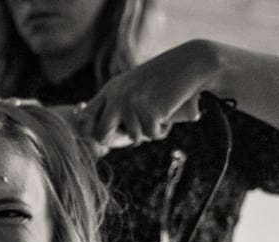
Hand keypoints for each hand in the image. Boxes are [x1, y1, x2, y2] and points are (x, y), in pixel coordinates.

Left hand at [77, 39, 219, 146]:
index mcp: (111, 89)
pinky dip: (162, 129)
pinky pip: (151, 135)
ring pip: (133, 137)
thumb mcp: (136, 89)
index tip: (107, 134)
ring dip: (148, 131)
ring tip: (160, 112)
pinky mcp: (149, 111)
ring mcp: (131, 103)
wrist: (192, 63)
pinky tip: (169, 112)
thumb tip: (102, 141)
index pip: (86, 116)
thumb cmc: (165, 80)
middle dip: (118, 141)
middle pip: (101, 135)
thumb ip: (120, 108)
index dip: (91, 131)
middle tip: (136, 136)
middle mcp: (117, 95)